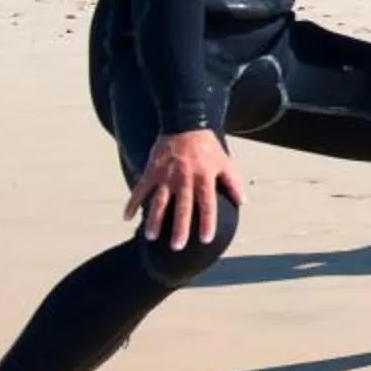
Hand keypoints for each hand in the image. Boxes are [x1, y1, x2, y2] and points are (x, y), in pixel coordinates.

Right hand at [125, 128, 243, 247]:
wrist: (185, 124)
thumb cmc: (208, 147)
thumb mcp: (225, 162)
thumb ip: (233, 183)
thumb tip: (243, 202)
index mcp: (204, 178)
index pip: (207, 205)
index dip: (207, 223)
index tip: (205, 239)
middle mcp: (185, 180)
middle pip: (182, 208)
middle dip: (179, 228)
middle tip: (177, 247)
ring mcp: (166, 176)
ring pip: (159, 202)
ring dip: (154, 220)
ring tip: (150, 237)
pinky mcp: (152, 171)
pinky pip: (140, 189)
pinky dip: (132, 203)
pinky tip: (126, 218)